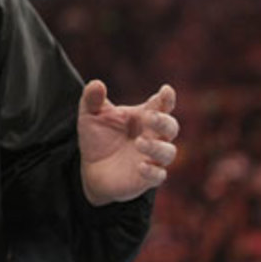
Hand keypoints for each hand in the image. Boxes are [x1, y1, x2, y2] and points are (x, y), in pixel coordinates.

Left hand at [78, 80, 178, 205]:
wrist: (92, 169)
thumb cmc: (97, 137)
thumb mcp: (90, 116)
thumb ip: (92, 99)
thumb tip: (96, 83)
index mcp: (144, 117)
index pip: (161, 105)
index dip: (166, 98)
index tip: (166, 90)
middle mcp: (153, 136)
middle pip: (170, 127)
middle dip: (163, 122)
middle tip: (149, 118)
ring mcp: (152, 157)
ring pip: (168, 152)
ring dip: (156, 147)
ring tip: (139, 142)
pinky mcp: (147, 178)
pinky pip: (158, 175)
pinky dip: (152, 171)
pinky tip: (140, 166)